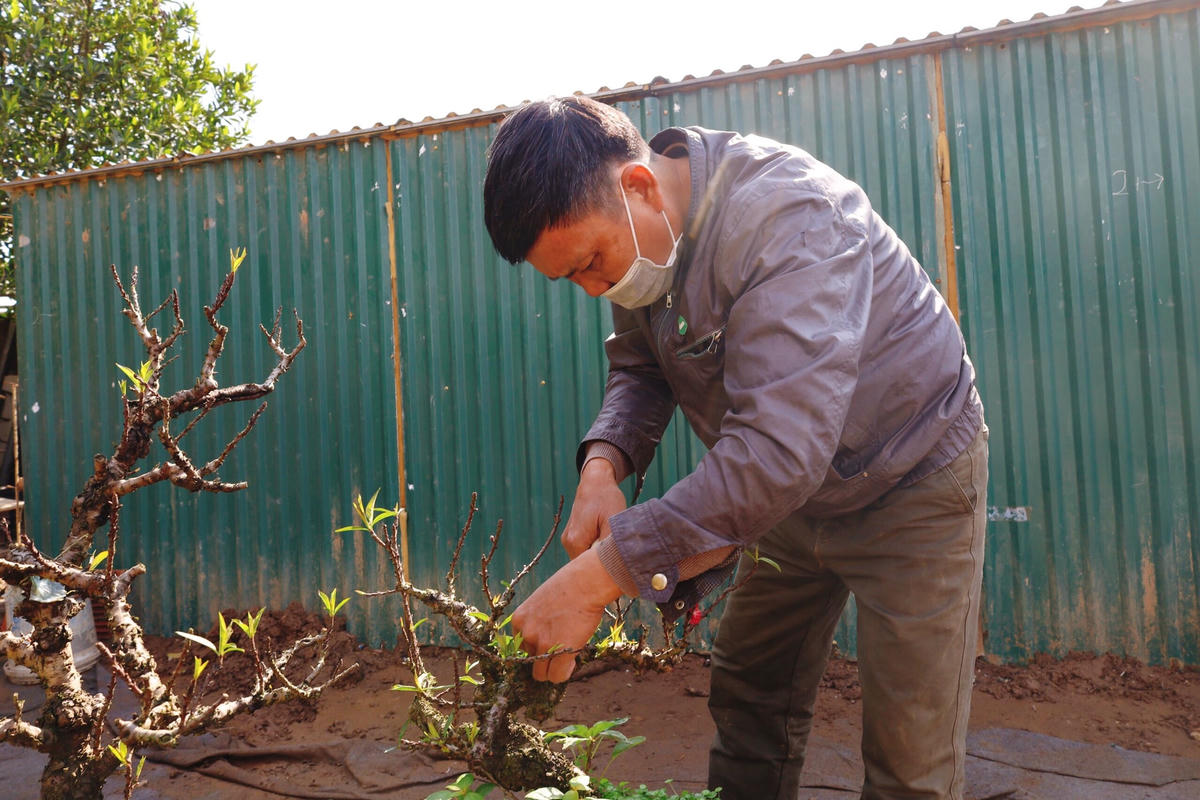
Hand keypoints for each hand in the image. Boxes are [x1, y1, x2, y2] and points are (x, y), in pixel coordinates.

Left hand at [512, 548, 622, 682]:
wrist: (586, 582)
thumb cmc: (570, 586)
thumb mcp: (543, 600)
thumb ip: (539, 620)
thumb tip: (547, 637)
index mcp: (519, 619)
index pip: (522, 646)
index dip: (538, 646)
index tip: (551, 640)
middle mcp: (526, 633)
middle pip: (530, 661)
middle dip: (545, 658)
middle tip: (560, 649)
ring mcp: (542, 644)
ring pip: (542, 674)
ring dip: (554, 669)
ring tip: (568, 658)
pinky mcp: (559, 653)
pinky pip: (557, 677)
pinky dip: (565, 674)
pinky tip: (573, 663)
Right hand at [562, 459, 626, 559]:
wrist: (595, 481)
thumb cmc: (606, 498)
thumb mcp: (613, 521)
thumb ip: (610, 546)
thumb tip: (614, 566)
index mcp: (576, 541)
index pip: (588, 569)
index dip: (604, 570)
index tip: (619, 564)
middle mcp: (568, 543)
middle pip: (586, 564)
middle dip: (602, 563)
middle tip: (617, 552)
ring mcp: (568, 540)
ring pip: (586, 557)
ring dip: (599, 554)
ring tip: (610, 541)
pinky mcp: (572, 536)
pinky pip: (585, 549)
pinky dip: (595, 548)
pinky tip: (604, 537)